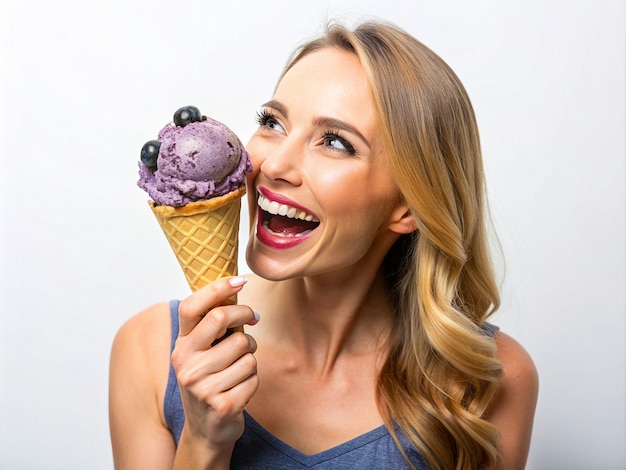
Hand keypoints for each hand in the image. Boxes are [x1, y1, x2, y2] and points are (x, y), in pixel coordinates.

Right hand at [172, 276, 259, 456]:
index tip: (240, 281)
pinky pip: (254, 376)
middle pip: (223, 319)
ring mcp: (202, 386)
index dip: (217, 288)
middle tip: (253, 319)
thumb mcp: (201, 354)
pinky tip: (240, 390)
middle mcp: (185, 364)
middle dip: (245, 315)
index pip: (192, 307)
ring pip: (246, 350)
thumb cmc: (209, 382)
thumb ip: (211, 327)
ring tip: (239, 369)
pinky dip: (253, 381)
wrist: (206, 430)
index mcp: (180, 346)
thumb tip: (235, 287)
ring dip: (251, 357)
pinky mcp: (222, 404)